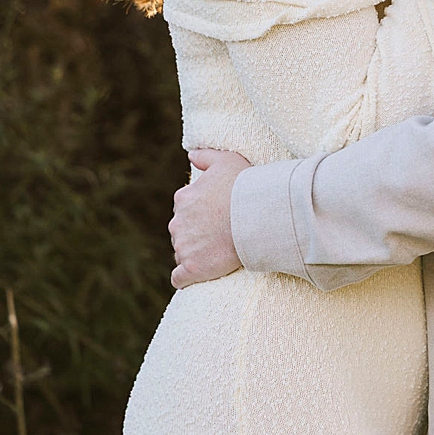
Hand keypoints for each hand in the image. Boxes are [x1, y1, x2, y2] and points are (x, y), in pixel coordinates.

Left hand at [170, 147, 251, 288]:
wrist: (256, 216)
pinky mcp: (192, 268)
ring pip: (182, 253)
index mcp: (183, 199)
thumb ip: (205, 156)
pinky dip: (184, 279)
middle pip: (181, 233)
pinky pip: (179, 278)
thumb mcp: (226, 160)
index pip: (183, 211)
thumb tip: (191, 155)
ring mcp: (183, 246)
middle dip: (195, 236)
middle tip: (218, 239)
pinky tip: (193, 278)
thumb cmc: (244, 186)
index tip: (215, 220)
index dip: (199, 217)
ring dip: (193, 255)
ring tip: (214, 257)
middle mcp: (177, 222)